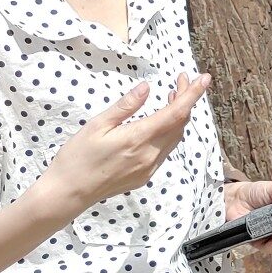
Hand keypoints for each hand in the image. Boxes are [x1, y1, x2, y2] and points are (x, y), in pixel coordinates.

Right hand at [41, 72, 206, 216]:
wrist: (67, 194)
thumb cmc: (77, 157)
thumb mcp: (97, 125)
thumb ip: (125, 106)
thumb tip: (147, 87)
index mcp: (138, 138)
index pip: (176, 112)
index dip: (192, 94)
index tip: (204, 78)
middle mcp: (150, 155)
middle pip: (180, 124)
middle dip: (185, 99)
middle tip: (180, 80)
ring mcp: (149, 168)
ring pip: (175, 137)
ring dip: (178, 116)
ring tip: (172, 96)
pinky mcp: (144, 176)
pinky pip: (165, 150)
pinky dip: (169, 132)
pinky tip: (160, 122)